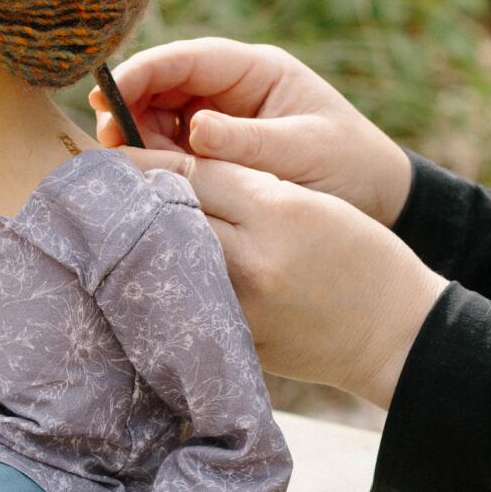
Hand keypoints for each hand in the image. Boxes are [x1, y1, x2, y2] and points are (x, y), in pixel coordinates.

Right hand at [89, 37, 414, 225]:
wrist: (380, 201)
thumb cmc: (349, 168)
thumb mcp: (302, 153)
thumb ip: (247, 143)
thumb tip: (193, 130)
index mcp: (258, 71)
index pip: (188, 59)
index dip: (143, 72)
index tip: (108, 96)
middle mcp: (234, 89)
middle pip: (164, 86)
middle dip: (132, 110)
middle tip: (110, 146)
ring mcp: (223, 121)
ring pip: (162, 120)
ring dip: (142, 142)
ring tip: (138, 174)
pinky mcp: (218, 155)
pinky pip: (176, 153)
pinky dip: (160, 166)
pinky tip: (153, 187)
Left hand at [117, 147, 446, 403]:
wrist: (396, 332)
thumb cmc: (362, 258)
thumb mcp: (313, 203)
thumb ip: (249, 187)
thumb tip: (173, 177)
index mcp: (278, 210)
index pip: (193, 172)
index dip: (146, 158)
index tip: (113, 149)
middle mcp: (254, 257)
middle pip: (171, 216)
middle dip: (131, 198)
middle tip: (93, 186)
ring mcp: (244, 306)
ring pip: (172, 262)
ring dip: (138, 244)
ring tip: (108, 229)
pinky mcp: (241, 342)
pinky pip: (189, 308)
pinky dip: (164, 290)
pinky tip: (142, 281)